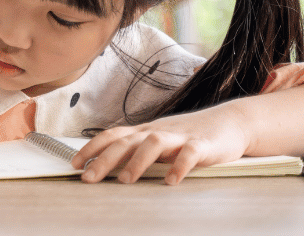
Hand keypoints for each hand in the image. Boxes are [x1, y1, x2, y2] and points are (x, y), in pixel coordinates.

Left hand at [71, 104, 250, 184]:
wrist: (229, 122)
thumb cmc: (189, 135)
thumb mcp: (159, 140)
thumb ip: (137, 150)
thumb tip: (108, 164)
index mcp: (145, 131)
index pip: (112, 136)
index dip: (91, 148)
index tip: (74, 164)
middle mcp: (157, 131)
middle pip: (126, 141)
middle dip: (104, 159)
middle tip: (88, 178)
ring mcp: (179, 136)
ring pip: (153, 143)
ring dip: (137, 161)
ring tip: (125, 180)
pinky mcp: (202, 144)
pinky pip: (189, 154)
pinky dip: (179, 166)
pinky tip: (171, 182)